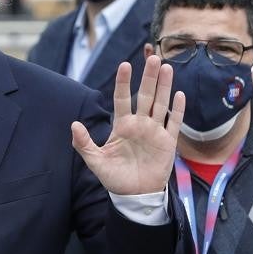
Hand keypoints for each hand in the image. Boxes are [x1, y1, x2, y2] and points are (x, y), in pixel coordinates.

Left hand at [71, 56, 184, 195]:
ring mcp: (155, 131)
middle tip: (154, 58)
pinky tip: (179, 94)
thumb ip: (84, 144)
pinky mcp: (167, 142)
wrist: (134, 195)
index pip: (122, 98)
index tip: (125, 65)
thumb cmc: (114, 177)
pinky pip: (174, 123)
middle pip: (145, 96)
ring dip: (164, 86)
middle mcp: (139, 124)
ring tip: (167, 67)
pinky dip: (177, 110)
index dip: (123, 82)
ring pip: (161, 104)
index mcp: (122, 125)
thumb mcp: (95, 161)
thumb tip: (73, 125)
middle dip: (149, 77)